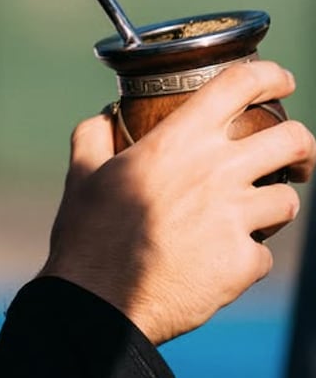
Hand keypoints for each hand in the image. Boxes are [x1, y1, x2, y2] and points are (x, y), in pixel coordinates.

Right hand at [39, 60, 315, 344]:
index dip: (271, 75)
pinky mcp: (243, 262)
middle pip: (292, 139)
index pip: (240, 84)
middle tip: (294, 157)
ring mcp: (234, 217)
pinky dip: (248, 259)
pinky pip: (264, 255)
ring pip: (288, 202)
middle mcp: (215, 170)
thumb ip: (95, 134)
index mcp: (178, 140)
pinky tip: (223, 264)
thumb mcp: (83, 173)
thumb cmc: (88, 235)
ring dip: (276, 206)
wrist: (100, 301)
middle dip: (302, 146)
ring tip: (257, 216)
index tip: (282, 82)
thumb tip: (107, 116)